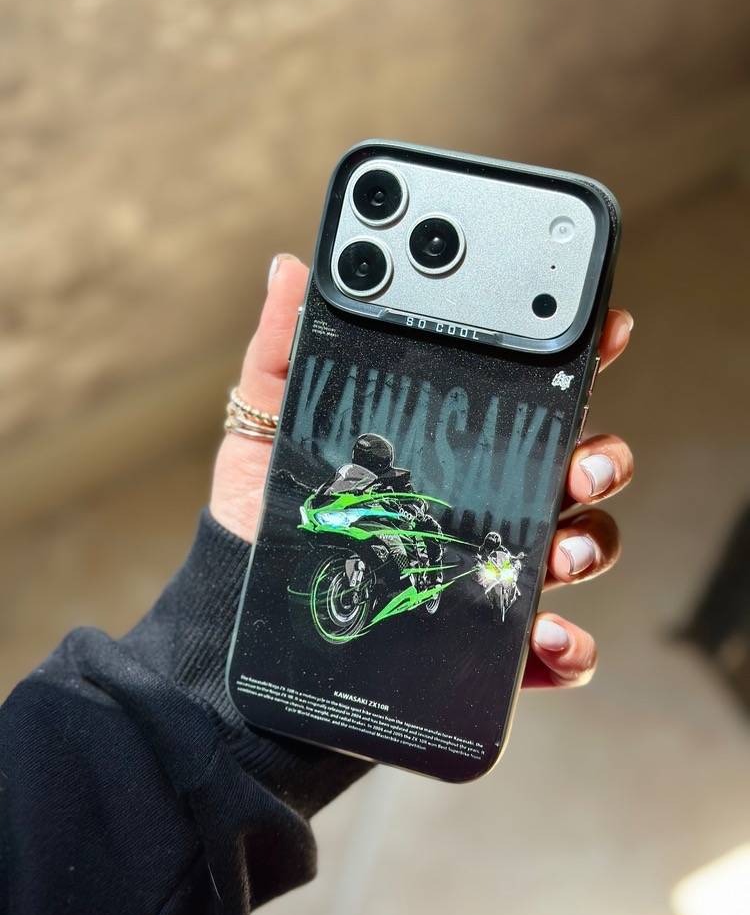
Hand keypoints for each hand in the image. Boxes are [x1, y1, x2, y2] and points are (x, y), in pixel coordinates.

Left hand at [211, 254, 633, 689]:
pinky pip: (547, 646)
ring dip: (591, 545)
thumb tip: (292, 268)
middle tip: (582, 460)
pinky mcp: (479, 636)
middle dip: (600, 459)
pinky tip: (547, 637)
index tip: (606, 330)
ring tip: (562, 550)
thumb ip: (286, 347)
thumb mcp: (269, 422)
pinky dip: (567, 647)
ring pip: (576, 550)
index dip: (577, 361)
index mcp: (448, 446)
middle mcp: (483, 501)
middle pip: (570, 472)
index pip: (527, 398)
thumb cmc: (266, 509)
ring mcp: (486, 567)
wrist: (240, 601)